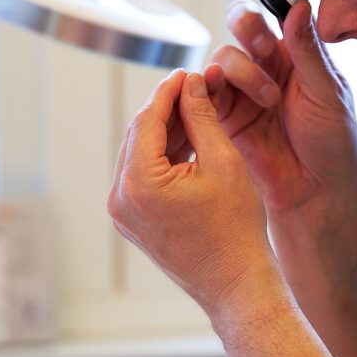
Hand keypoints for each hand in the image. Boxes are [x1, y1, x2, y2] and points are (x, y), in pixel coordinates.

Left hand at [107, 69, 281, 316]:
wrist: (236, 283)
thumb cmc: (236, 228)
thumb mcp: (223, 162)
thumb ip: (201, 117)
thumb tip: (190, 84)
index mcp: (138, 184)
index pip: (146, 120)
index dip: (168, 92)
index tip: (187, 72)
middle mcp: (120, 199)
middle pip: (138, 135)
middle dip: (165, 109)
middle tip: (193, 87)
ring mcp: (123, 213)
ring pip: (139, 155)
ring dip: (164, 132)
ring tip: (195, 110)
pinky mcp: (132, 221)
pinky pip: (142, 177)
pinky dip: (162, 157)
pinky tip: (187, 140)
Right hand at [206, 0, 356, 213]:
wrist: (313, 190)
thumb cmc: (332, 143)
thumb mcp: (327, 92)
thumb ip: (308, 50)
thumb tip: (297, 6)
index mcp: (301, 52)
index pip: (282, 7)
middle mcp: (271, 63)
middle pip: (244, 21)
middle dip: (248, 24)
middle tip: (264, 44)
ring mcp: (245, 86)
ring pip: (226, 52)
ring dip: (245, 69)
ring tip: (268, 99)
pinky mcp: (225, 111)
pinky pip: (208, 84)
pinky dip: (214, 83)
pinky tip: (234, 97)